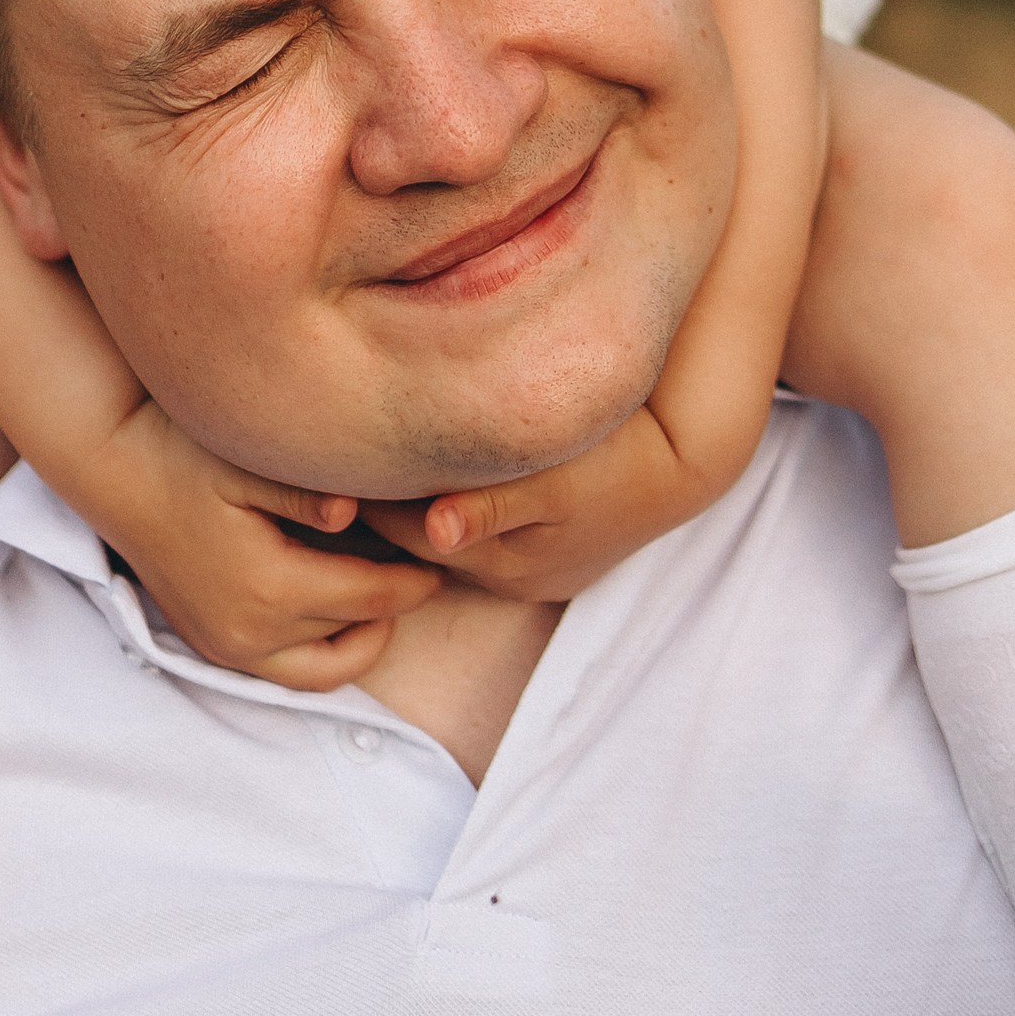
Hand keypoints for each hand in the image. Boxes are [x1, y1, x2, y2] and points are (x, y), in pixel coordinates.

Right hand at [97, 401, 439, 687]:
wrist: (114, 468)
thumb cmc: (183, 452)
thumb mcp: (247, 461)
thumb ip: (305, 488)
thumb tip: (353, 511)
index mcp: (266, 587)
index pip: (370, 597)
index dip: (415, 580)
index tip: (444, 557)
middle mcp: (247, 634)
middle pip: (352, 633)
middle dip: (396, 604)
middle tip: (427, 568)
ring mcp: (226, 648)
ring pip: (321, 671)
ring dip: (361, 640)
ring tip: (388, 593)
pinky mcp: (212, 646)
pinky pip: (285, 671)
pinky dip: (322, 651)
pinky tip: (339, 604)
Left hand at [359, 404, 704, 602]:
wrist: (690, 456)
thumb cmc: (624, 456)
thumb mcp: (561, 479)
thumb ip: (496, 503)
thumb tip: (437, 530)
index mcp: (505, 565)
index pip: (403, 533)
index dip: (365, 492)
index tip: (325, 449)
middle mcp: (507, 576)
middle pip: (415, 536)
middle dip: (380, 495)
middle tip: (330, 439)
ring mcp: (526, 564)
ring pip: (442, 529)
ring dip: (414, 493)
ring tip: (372, 441)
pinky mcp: (542, 545)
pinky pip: (475, 523)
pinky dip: (451, 495)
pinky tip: (437, 454)